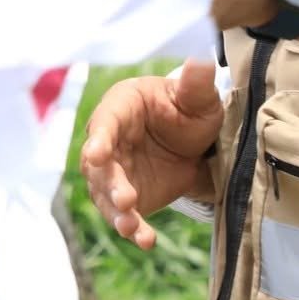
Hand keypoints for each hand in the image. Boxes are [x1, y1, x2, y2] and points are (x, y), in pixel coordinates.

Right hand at [78, 59, 221, 248]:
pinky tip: (146, 241)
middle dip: (110, 183)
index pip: (105, 122)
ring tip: (132, 228)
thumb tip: (201, 58)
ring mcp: (115, 172)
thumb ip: (196, 83)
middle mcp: (109, 141)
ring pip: (105, 194)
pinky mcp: (127, 198)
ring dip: (116, 212)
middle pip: (100, 165)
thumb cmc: (188, 110)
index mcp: (121, 108)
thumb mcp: (198, 98)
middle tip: (126, 200)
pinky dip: (133, 229)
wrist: (194, 143)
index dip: (100, 139)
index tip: (96, 155)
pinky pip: (124, 216)